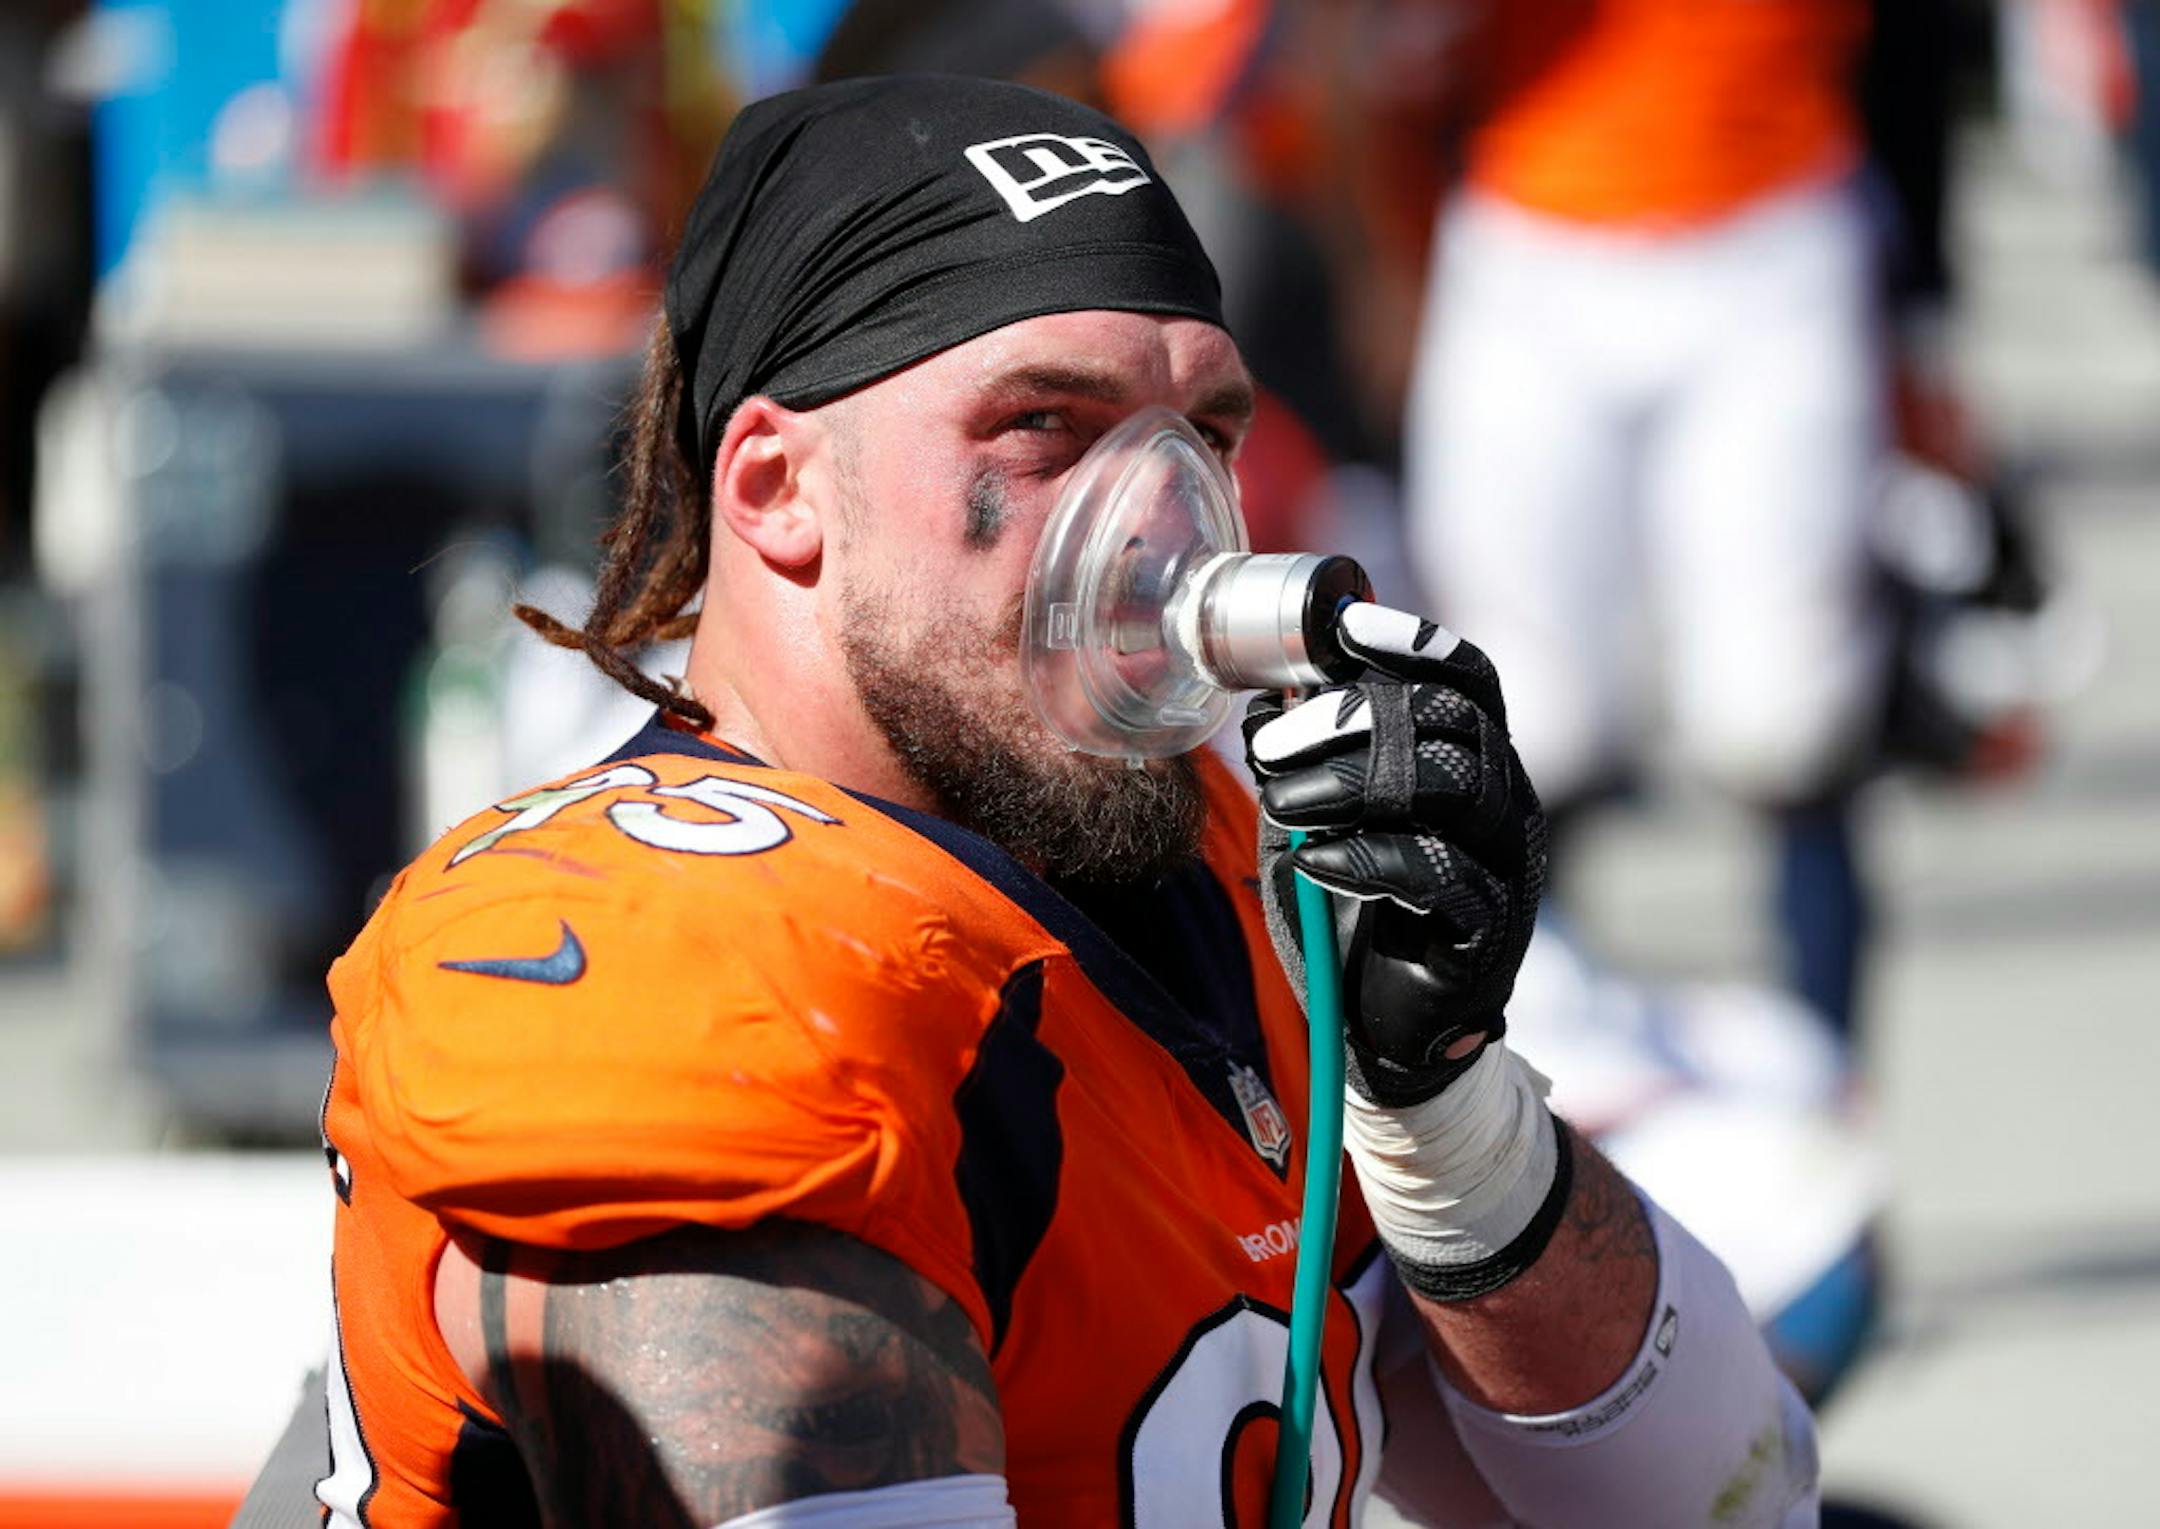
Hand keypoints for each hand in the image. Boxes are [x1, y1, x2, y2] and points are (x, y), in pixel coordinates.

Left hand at [1243, 604, 1545, 1106]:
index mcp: (1473, 763)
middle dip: (1352, 717)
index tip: (1344, 627)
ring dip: (1350, 782)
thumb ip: (1303, 758)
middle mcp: (1502, 803)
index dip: (1412, 642)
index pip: (1468, 679)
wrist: (1389, 1029)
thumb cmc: (1358, 911)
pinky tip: (1316, 864)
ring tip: (1283, 802)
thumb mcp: (1323, 820)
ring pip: (1450, 784)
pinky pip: (1439, 874)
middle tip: (1271, 744)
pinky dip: (1368, 859)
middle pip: (1451, 720)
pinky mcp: (1489, 932)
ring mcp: (1506, 867)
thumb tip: (1261, 692)